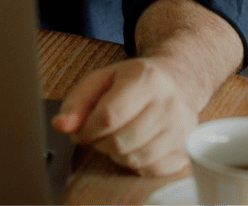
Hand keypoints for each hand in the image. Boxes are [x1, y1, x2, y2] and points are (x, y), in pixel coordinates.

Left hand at [52, 57, 197, 175]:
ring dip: (116, 153)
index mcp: (146, 78)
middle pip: (120, 141)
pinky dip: (135, 162)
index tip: (81, 130)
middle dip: (100, 142)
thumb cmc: (136, 80)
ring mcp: (180, 129)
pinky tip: (134, 144)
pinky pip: (150, 169)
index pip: (109, 115)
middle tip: (98, 132)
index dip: (88, 129)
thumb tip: (61, 125)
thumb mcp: (103, 78)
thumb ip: (78, 100)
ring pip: (134, 159)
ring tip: (116, 136)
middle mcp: (168, 103)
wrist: (177, 81)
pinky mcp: (185, 149)